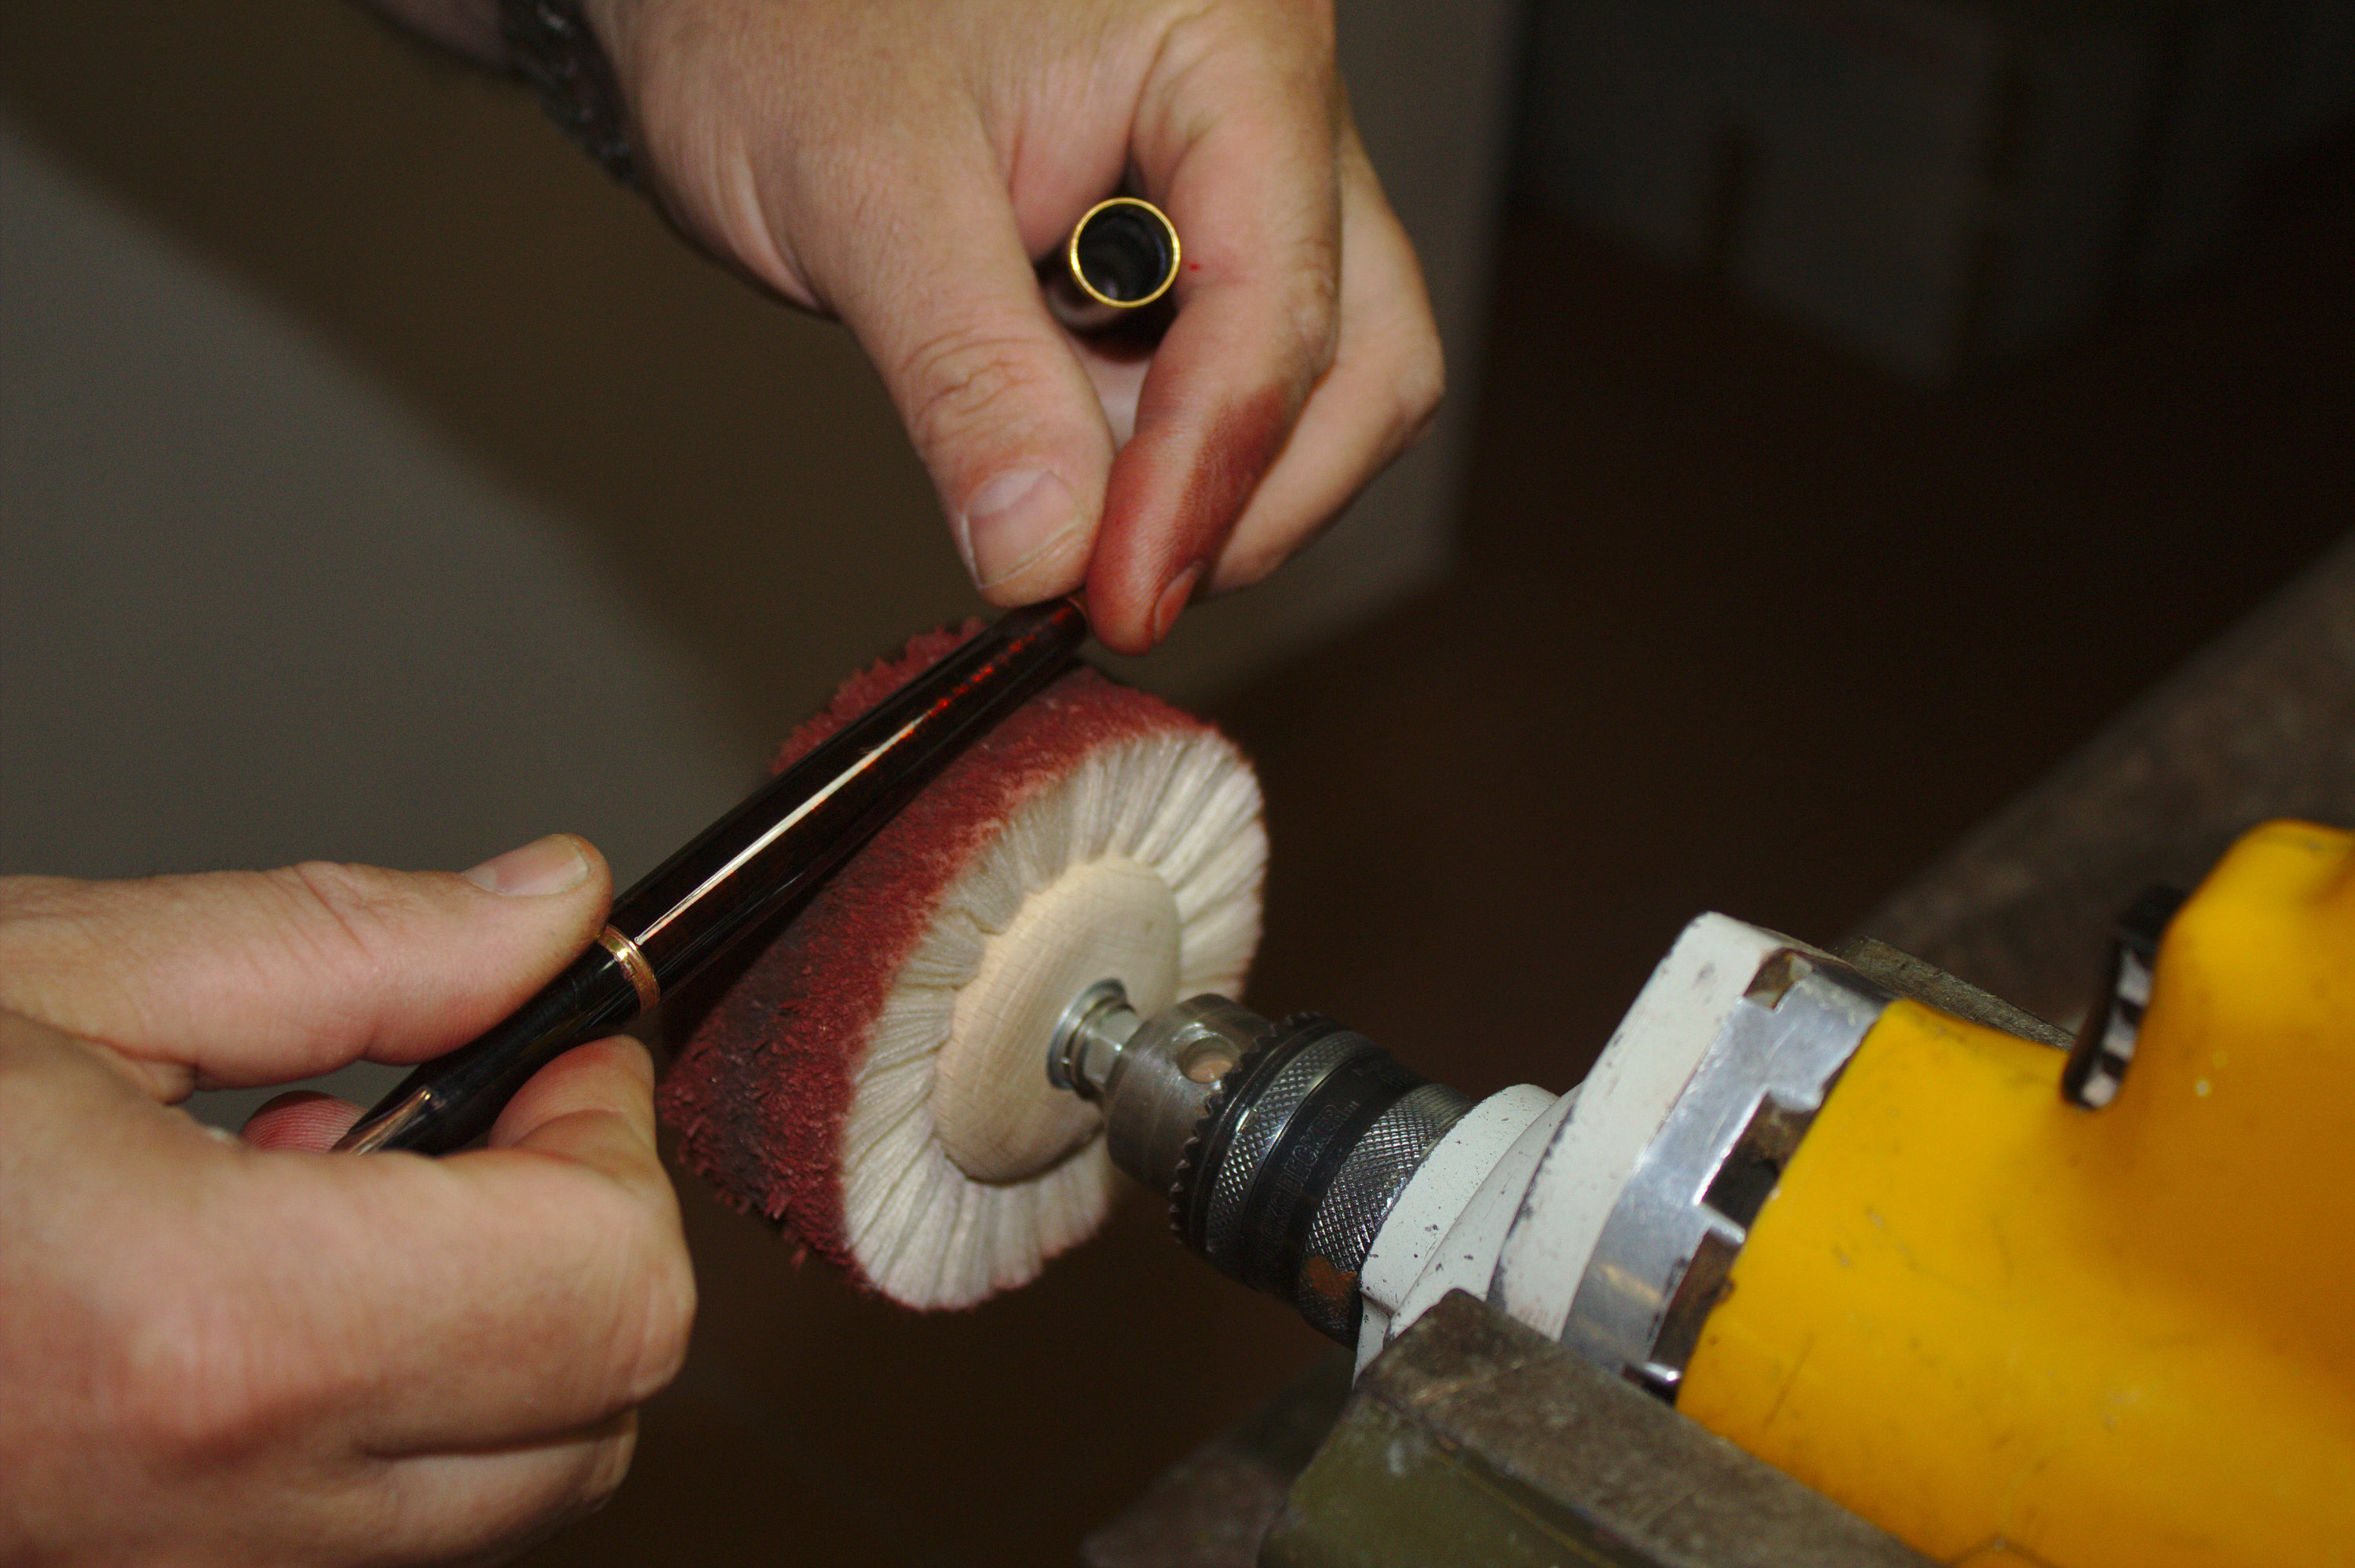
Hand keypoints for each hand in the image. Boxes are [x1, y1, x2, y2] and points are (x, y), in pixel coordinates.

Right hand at [0, 837, 694, 1566]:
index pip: (605, 1285)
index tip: (559, 1037)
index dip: (613, 1135)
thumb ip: (355, 946)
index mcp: (204, 1337)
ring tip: (316, 1186)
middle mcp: (209, 1515)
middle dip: (582, 1234)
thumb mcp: (58, 977)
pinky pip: (369, 1524)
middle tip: (481, 1100)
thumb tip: (548, 912)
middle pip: (594, 1407)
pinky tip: (247, 1285)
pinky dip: (386, 1405)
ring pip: (504, 1484)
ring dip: (489, 1324)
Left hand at [564, 0, 1442, 652]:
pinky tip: (1060, 472)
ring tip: (1067, 527)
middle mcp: (1272, 103)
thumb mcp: (860, 192)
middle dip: (1249, 497)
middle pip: (1360, 353)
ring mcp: (1245, 173)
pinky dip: (1159, 452)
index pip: (1278, 300)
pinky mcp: (1191, 233)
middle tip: (1117, 594)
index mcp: (1229, 46)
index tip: (1119, 597)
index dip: (1204, 477)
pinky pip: (1229, 371)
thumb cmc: (783, 14)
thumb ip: (968, 376)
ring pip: (1320, 377)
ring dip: (1210, 488)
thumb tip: (1049, 556)